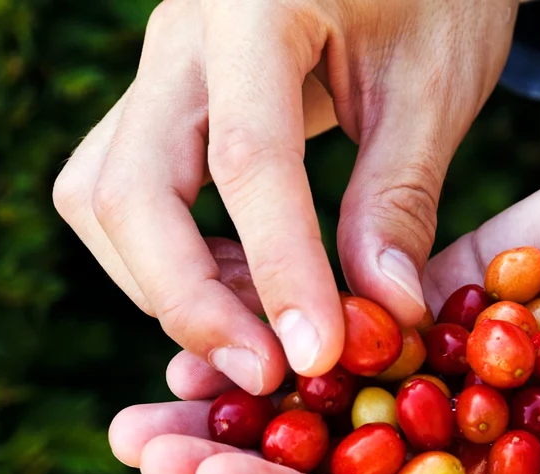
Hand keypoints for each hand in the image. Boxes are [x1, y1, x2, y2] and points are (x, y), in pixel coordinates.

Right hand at [52, 0, 518, 394]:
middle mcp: (181, 36)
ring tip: (264, 330)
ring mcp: (161, 69)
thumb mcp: (435, 89)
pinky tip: (244, 290)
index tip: (318, 355)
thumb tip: (382, 313)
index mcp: (254, 8)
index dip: (278, 270)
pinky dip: (172, 260)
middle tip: (267, 372)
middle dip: (188, 300)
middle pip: (127, 189)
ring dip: (169, 284)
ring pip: (104, 198)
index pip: (247, 158)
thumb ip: (399, 198)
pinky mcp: (165, 101)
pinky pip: (127, 193)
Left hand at [111, 112, 539, 473]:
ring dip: (253, 387)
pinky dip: (304, 311)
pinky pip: (365, 306)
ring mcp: (458, 361)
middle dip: (235, 456)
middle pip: (329, 461)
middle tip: (137, 437)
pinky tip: (239, 300)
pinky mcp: (457, 285)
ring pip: (333, 386)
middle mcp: (466, 439)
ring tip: (167, 381)